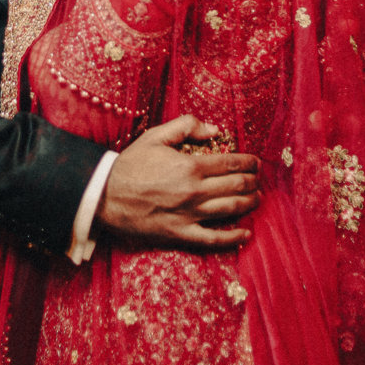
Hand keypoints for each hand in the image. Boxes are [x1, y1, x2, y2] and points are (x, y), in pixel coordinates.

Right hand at [96, 115, 259, 247]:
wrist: (105, 195)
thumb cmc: (130, 164)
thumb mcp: (156, 136)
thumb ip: (187, 126)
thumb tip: (215, 129)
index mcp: (190, 165)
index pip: (231, 162)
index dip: (249, 162)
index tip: (256, 162)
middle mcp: (194, 191)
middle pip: (236, 186)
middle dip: (253, 181)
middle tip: (258, 179)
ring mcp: (189, 214)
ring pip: (230, 210)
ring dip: (249, 203)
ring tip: (257, 198)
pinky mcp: (181, 234)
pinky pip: (213, 239)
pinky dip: (233, 237)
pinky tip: (245, 234)